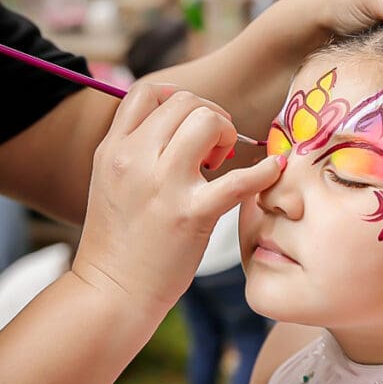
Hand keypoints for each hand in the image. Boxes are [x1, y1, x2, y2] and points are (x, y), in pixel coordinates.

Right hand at [71, 82, 284, 311]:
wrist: (111, 292)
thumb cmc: (118, 242)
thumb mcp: (108, 181)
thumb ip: (134, 150)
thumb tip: (174, 125)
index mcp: (113, 149)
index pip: (147, 91)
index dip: (177, 98)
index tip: (189, 123)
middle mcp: (134, 159)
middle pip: (185, 101)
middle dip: (209, 117)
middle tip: (214, 150)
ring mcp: (163, 185)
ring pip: (208, 120)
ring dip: (226, 134)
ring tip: (222, 163)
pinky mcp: (191, 214)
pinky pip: (240, 179)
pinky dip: (263, 171)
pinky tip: (273, 171)